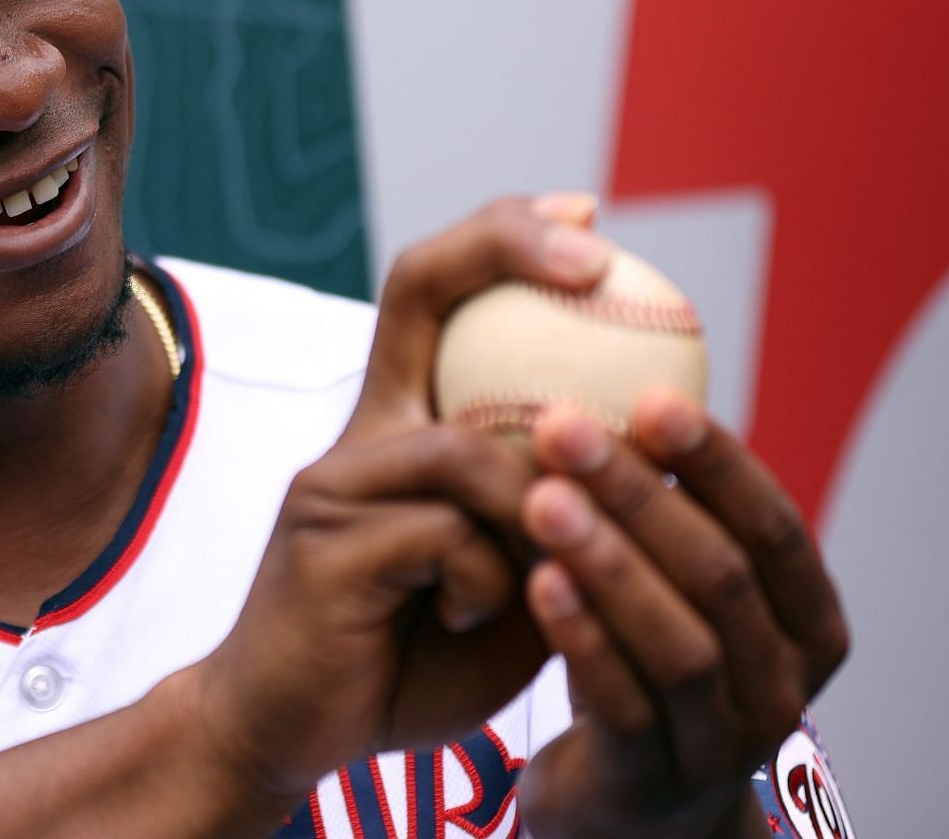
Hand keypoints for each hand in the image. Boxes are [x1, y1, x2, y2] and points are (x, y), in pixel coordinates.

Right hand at [185, 195, 608, 803]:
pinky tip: (476, 621)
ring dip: (543, 509)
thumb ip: (556, 509)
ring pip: (475, 447)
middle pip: (423, 289)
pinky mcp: (326, 542)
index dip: (505, 238)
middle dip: (512, 248)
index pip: (434, 291)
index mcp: (397, 421)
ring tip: (546, 573)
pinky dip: (496, 584)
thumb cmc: (410, 652)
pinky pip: (454, 538)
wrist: (289, 731)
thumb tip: (659, 457)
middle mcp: (361, 429)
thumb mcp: (510, 571)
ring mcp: (335, 479)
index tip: (587, 217)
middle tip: (598, 257)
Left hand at [517, 394, 850, 837]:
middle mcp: (784, 684)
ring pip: (679, 642)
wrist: (624, 803)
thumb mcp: (678, 587)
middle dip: (641, 492)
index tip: (648, 396)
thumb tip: (616, 376)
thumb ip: (671, 511)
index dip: (716, 460)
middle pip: (719, 574)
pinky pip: (625, 703)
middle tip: (563, 426)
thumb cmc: (645, 661)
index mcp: (808, 622)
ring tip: (541, 496)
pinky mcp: (656, 782)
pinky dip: (583, 638)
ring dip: (607, 560)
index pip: (773, 527)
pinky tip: (536, 581)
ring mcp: (726, 742)